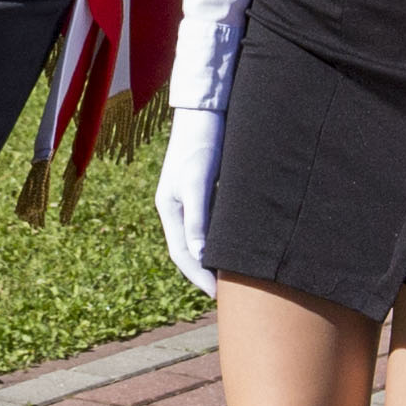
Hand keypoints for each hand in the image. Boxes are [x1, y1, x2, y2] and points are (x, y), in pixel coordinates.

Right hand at [154, 104, 223, 289]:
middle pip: (188, 250)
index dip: (198, 277)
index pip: (182, 254)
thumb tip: (199, 256)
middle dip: (204, 273)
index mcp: (170, 208)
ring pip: (199, 237)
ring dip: (211, 258)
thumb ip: (198, 219)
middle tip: (227, 295)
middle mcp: (177, 207)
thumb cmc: (201, 143)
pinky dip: (219, 239)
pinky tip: (235, 244)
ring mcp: (188, 198)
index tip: (217, 297)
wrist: (205, 109)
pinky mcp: (203, 188)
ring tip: (233, 276)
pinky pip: (210, 223)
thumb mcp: (198, 182)